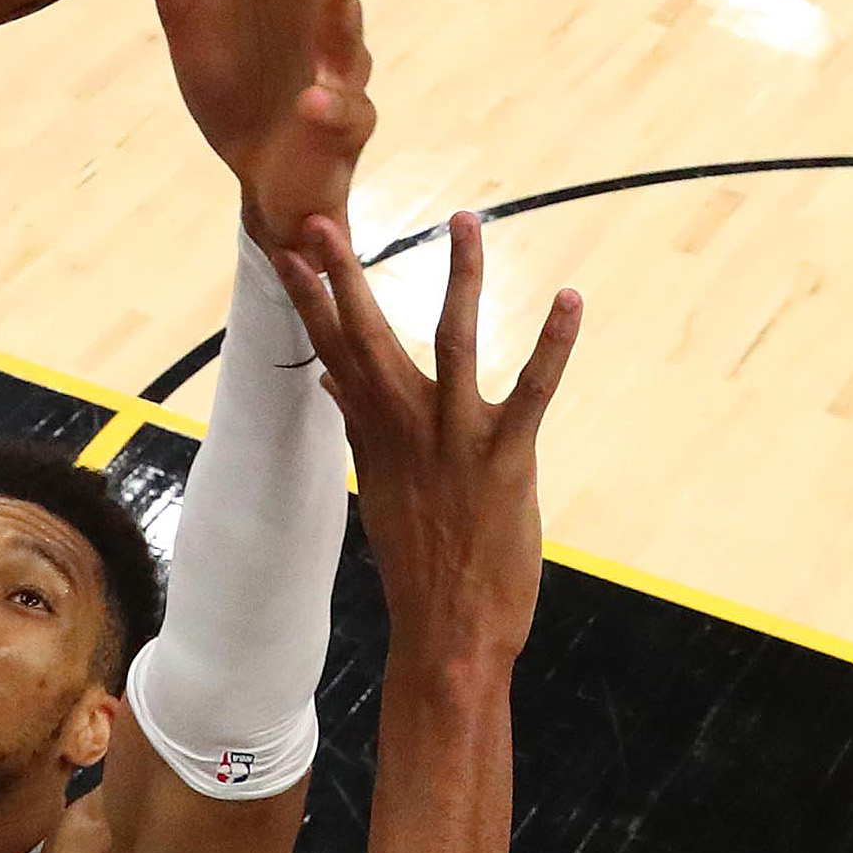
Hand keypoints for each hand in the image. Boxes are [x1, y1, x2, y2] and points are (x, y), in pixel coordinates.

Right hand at [272, 212, 578, 669]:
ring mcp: (454, 440)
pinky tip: (568, 299)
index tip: (284, 250)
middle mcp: (406, 427)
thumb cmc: (420, 564)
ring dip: (460, 277)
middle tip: (323, 221)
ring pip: (452, 341)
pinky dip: (552, 343)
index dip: (308, 298)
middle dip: (346, 275)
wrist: (449, 631)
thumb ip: (361, 428)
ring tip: (464, 220)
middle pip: (368, 336)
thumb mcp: (380, 488)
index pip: (331, 350)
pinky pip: (531, 389)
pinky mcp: (505, 457)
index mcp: (375, 433)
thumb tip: (332, 382)